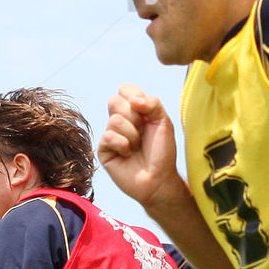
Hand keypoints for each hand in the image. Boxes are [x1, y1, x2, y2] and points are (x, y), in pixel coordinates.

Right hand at [98, 85, 186, 209]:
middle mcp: (120, 120)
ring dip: (132, 135)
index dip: (136, 98)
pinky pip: (109, 137)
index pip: (124, 89)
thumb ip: (153, 103)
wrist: (159, 179)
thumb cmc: (162, 152)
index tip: (148, 115)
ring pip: (114, 120)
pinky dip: (123, 146)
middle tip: (143, 133)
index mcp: (134, 110)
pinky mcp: (104, 150)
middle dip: (134, 117)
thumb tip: (133, 100)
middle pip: (114, 101)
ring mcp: (110, 134)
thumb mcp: (164, 122)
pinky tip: (128, 155)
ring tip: (137, 148)